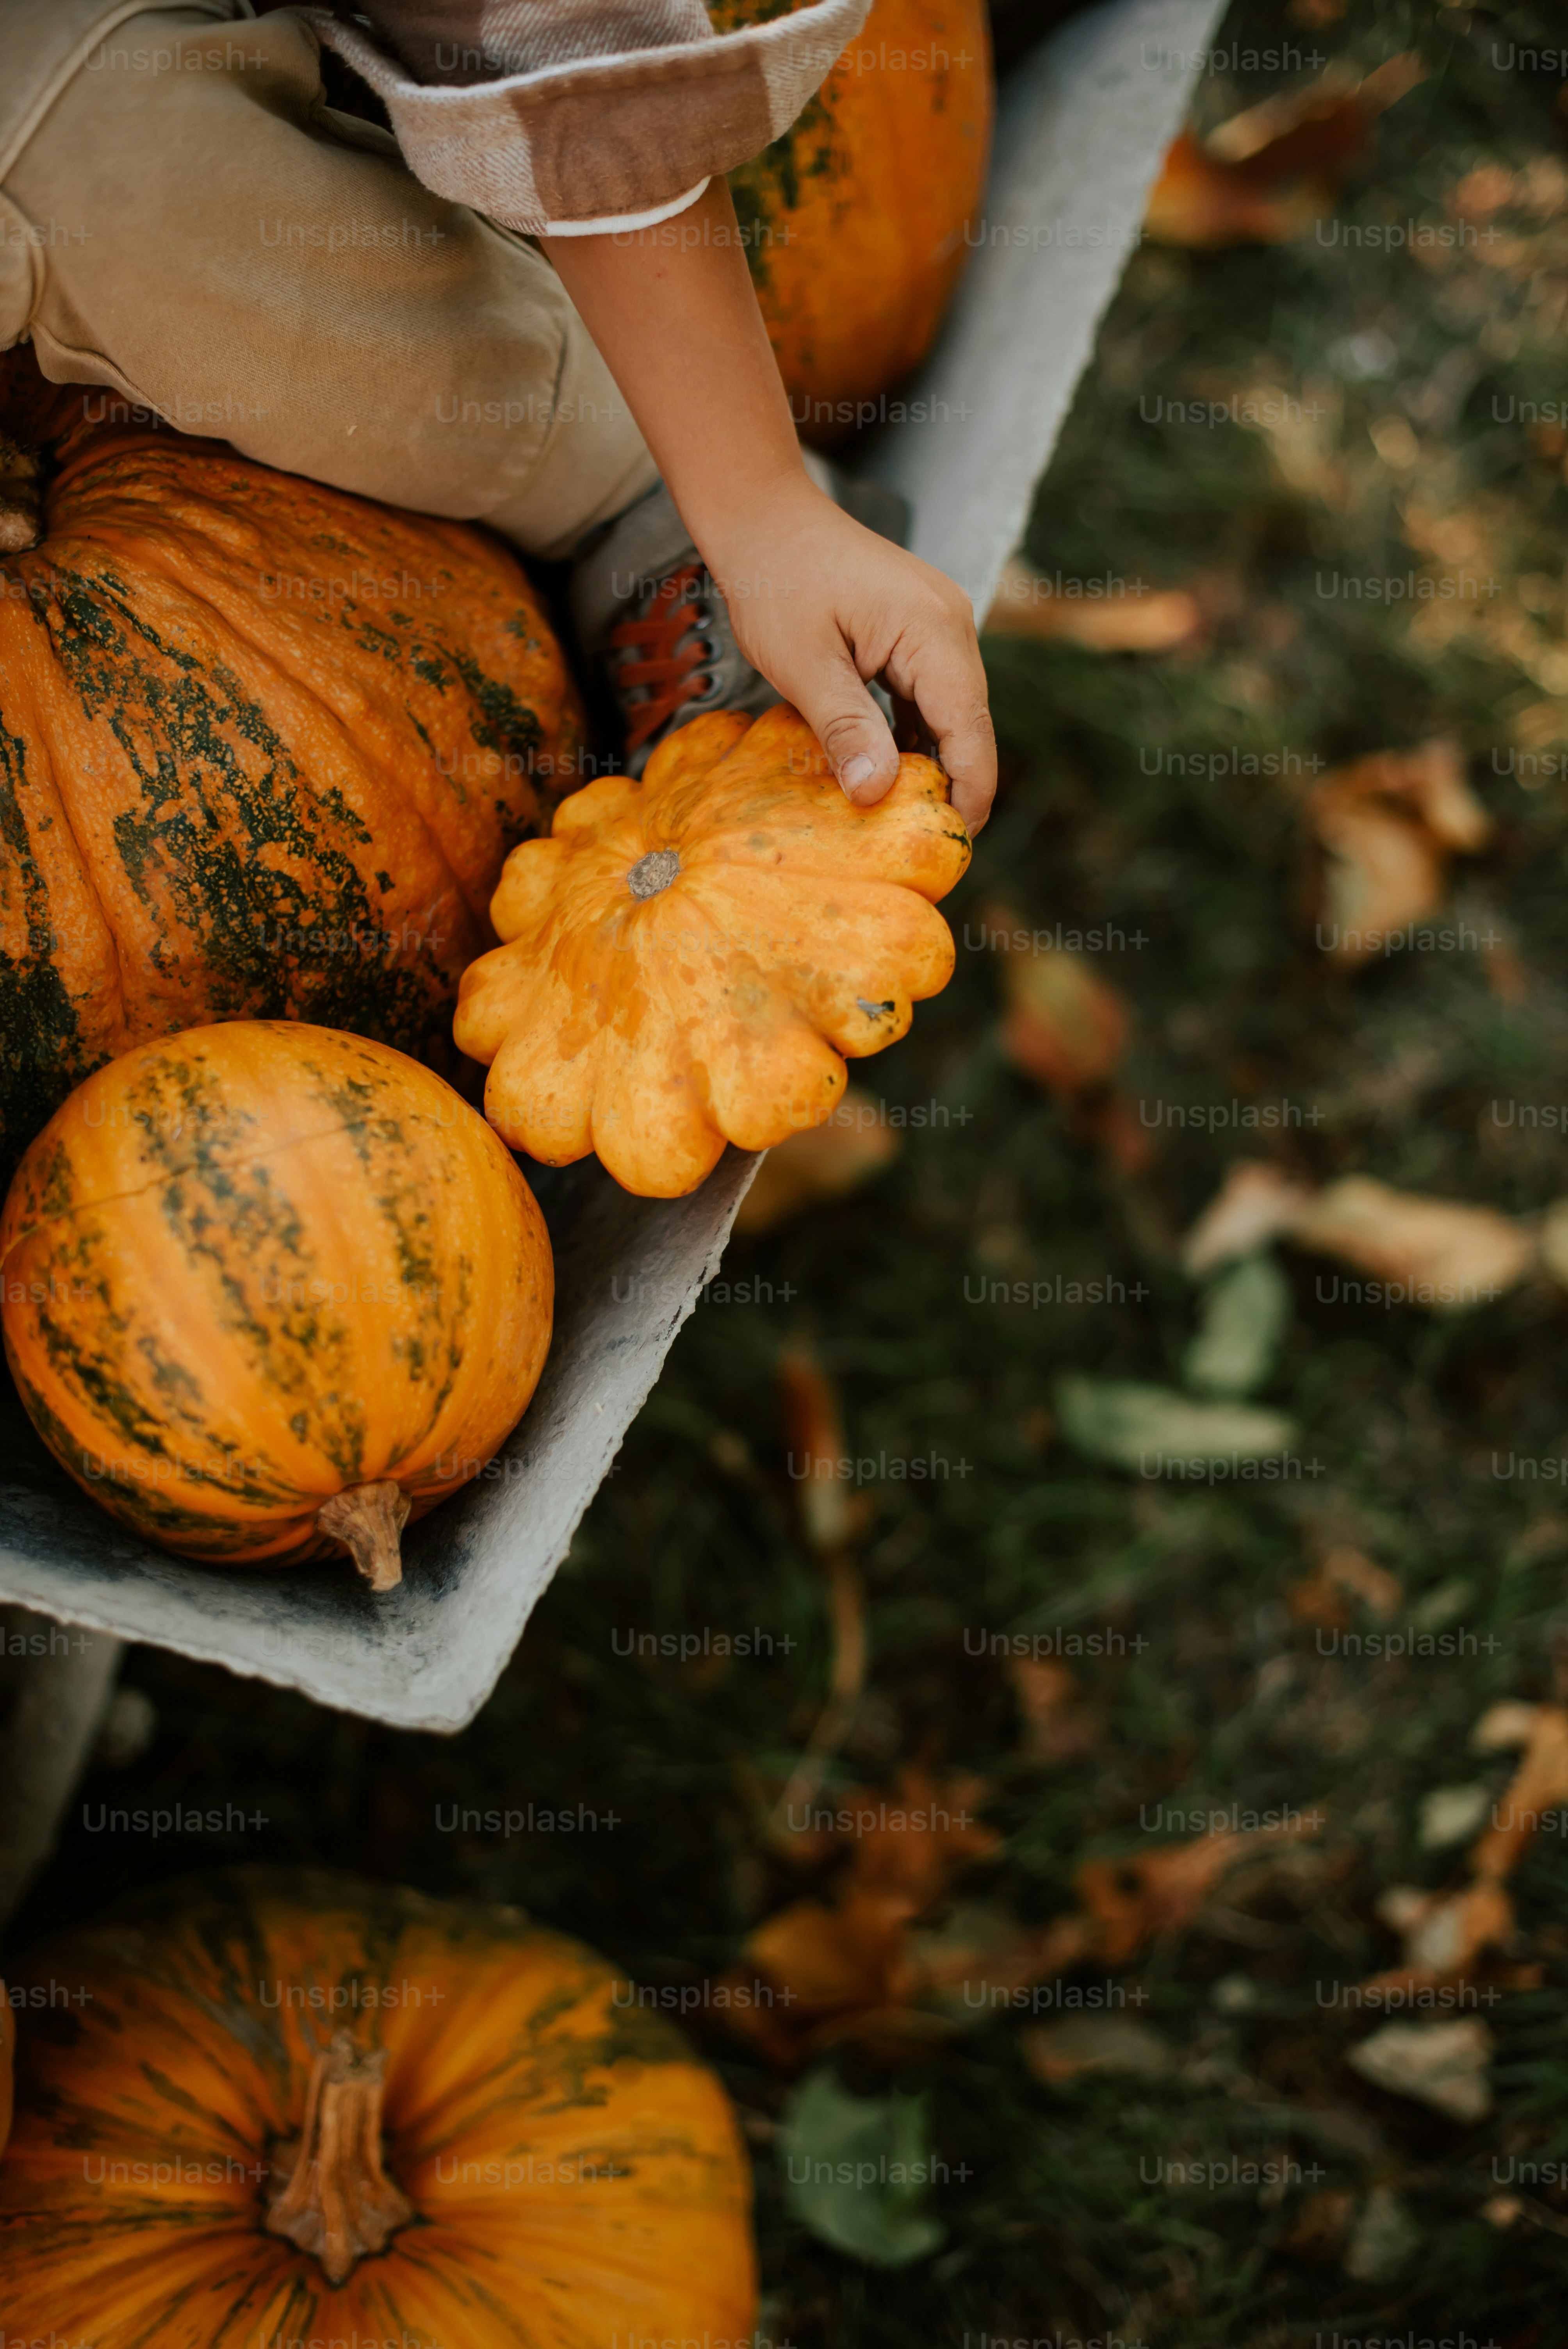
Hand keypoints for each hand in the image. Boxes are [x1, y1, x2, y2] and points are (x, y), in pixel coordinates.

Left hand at [543, 180, 994, 831]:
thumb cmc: (776, 581)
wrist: (763, 517)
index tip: (946, 849)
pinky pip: (928, 695)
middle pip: (968, 727)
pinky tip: (881, 766)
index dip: (965, 796)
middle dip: (947, 786)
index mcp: (935, 633)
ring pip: (949, 714)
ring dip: (927, 762)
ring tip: (895, 817)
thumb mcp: (803, 664)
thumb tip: (876, 794)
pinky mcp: (918, 630)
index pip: (971, 733)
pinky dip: (910, 733)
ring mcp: (939, 625)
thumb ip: (846, 728)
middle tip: (913, 846)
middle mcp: (952, 626)